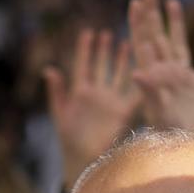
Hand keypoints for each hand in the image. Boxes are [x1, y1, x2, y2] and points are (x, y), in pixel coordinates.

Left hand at [44, 29, 139, 185]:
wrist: (85, 160)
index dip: (85, 49)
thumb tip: (49, 69)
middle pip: (102, 67)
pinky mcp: (124, 112)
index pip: (83, 65)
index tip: (87, 32)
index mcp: (80, 93)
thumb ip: (56, 91)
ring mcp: (111, 102)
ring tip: (126, 42)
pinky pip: (133, 94)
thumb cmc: (69, 139)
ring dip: (121, 60)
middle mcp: (98, 95)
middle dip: (104, 50)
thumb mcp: (60, 113)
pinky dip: (139, 82)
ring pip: (118, 76)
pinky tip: (144, 68)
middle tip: (107, 33)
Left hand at [128, 0, 193, 131]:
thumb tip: (137, 73)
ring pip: (181, 46)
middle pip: (159, 38)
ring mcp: (187, 81)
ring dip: (177, 25)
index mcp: (157, 78)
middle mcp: (169, 75)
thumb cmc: (175, 140)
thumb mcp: (160, 114)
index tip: (135, 0)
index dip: (139, 21)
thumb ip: (150, 92)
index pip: (145, 43)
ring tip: (172, 2)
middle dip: (153, 14)